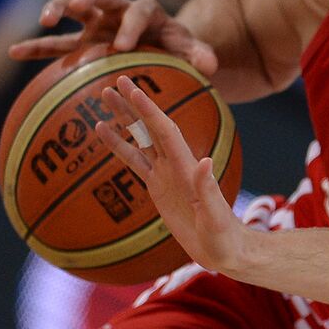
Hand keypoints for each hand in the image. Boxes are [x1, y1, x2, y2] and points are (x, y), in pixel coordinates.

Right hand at [9, 0, 217, 74]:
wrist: (164, 50)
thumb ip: (198, 54)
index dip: (132, 24)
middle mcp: (119, 11)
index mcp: (148, 12)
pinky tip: (14, 52)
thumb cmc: (178, 50)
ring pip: (73, 6)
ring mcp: (97, 23)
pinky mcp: (83, 40)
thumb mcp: (190, 51)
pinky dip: (37, 45)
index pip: (140, 10)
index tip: (123, 45)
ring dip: (58, 8)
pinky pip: (56, 41)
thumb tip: (209, 66)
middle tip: (77, 6)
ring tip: (44, 20)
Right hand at [95, 75, 245, 270]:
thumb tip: (205, 161)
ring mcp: (166, 174)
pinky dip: (118, 145)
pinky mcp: (158, 186)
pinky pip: (135, 161)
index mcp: (187, 168)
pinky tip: (102, 131)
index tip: (133, 89)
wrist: (226, 249)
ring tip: (103, 95)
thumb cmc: (223, 236)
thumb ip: (208, 191)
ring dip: (123, 117)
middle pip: (151, 127)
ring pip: (140, 138)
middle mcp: (176, 165)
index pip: (165, 132)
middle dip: (134, 104)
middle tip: (116, 79)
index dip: (149, 111)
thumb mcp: (215, 217)